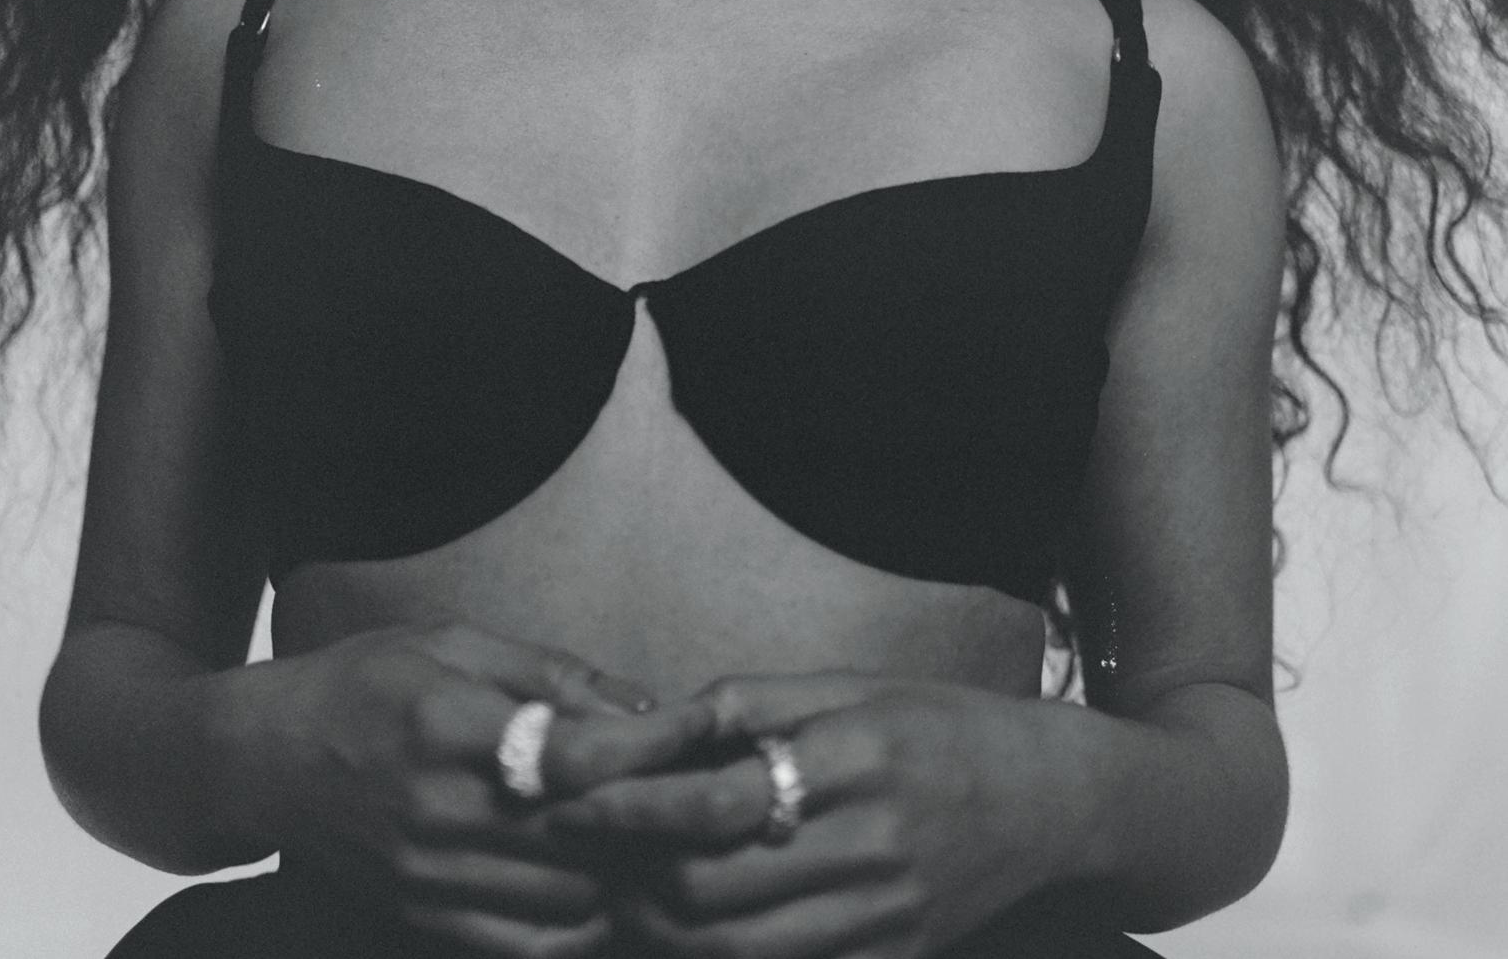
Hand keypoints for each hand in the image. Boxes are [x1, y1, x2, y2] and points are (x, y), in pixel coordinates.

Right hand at [238, 618, 709, 957]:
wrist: (264, 759)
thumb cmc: (366, 681)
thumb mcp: (452, 642)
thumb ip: (549, 673)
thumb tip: (642, 703)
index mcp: (449, 724)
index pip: (575, 754)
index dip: (652, 746)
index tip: (705, 727)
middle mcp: (439, 809)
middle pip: (583, 837)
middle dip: (654, 818)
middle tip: (703, 792)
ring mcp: (428, 874)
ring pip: (568, 901)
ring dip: (623, 875)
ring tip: (661, 839)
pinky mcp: (421, 916)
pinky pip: (526, 944)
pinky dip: (578, 924)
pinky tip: (603, 888)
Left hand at [548, 673, 1064, 957]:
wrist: (1049, 799)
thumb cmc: (934, 724)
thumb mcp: (847, 688)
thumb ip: (748, 708)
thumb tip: (649, 729)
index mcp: (854, 758)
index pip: (717, 803)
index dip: (631, 810)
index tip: (571, 802)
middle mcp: (871, 847)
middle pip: (712, 893)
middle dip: (628, 880)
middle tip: (581, 856)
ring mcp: (884, 920)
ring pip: (735, 953)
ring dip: (659, 932)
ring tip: (621, 894)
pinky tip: (689, 930)